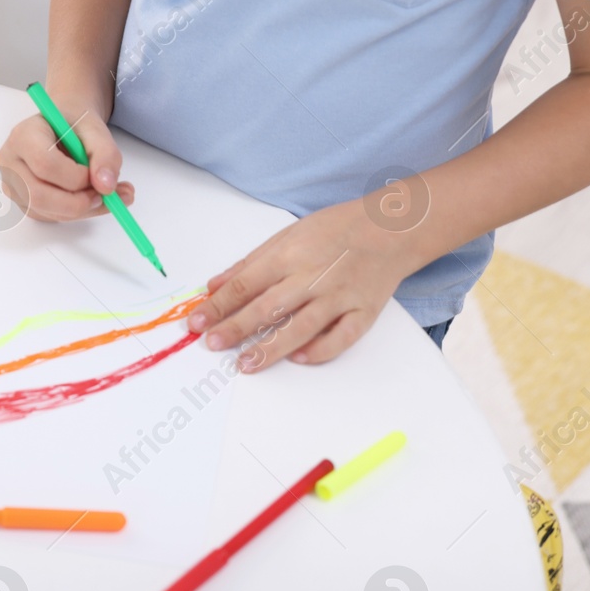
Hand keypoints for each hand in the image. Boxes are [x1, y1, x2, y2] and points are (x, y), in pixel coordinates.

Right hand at [0, 110, 134, 221]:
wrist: (60, 128)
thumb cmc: (73, 125)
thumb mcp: (94, 129)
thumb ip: (105, 154)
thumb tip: (106, 186)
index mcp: (23, 136)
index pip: (44, 164)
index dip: (75, 177)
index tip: (96, 174)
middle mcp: (10, 163)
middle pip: (37, 195)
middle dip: (77, 202)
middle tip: (107, 196)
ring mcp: (12, 185)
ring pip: (45, 211)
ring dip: (81, 209)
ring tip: (106, 194)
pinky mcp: (22, 202)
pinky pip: (50, 217)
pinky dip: (76, 213)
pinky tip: (90, 197)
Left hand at [187, 200, 412, 369]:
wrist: (392, 227)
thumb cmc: (336, 230)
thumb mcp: (286, 235)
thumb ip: (249, 264)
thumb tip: (213, 286)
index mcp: (289, 255)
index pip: (244, 285)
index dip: (217, 306)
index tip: (196, 323)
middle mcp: (313, 276)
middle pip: (267, 307)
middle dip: (236, 328)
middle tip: (212, 344)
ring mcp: (340, 295)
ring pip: (301, 326)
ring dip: (271, 348)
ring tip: (245, 363)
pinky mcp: (364, 311)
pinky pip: (342, 336)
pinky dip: (320, 350)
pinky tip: (298, 359)